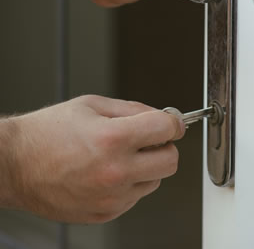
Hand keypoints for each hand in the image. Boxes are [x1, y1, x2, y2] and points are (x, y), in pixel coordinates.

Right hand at [0, 95, 184, 222]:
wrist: (16, 164)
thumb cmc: (48, 132)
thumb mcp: (92, 104)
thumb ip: (132, 109)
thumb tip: (161, 116)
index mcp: (113, 138)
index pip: (167, 129)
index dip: (172, 122)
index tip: (171, 122)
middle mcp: (115, 171)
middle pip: (171, 161)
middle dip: (165, 146)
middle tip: (150, 138)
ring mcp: (111, 197)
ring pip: (155, 181)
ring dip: (147, 166)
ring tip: (121, 155)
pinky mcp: (105, 213)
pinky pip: (135, 197)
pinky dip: (130, 184)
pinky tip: (108, 171)